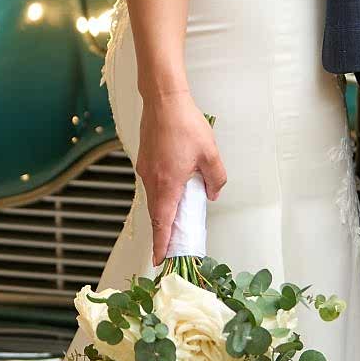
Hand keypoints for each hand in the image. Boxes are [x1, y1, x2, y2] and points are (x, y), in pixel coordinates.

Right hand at [136, 93, 226, 264]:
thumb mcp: (211, 154)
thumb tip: (213, 193)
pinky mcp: (144, 160)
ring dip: (165, 210)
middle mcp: (152, 180)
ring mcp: (145, 169)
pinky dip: (162, 192)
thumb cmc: (185, 124)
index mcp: (168, 184)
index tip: (159, 259)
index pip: (163, 223)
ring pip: (155, 198)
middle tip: (173, 244)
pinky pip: (153, 183)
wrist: (163, 100)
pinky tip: (175, 186)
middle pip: (157, 213)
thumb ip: (215, 179)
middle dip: (164, 231)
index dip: (161, 244)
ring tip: (179, 216)